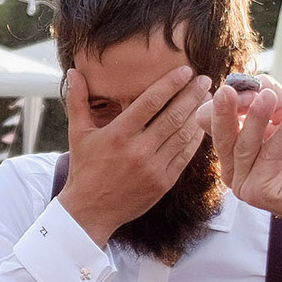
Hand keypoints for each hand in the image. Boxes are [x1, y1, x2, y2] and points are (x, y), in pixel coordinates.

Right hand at [56, 60, 212, 242]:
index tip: (185, 71)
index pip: (150, 101)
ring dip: (197, 114)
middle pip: (173, 116)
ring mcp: (153, 167)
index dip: (170, 83)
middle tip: (205, 80)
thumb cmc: (84, 168)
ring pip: (183, 135)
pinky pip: (185, 156)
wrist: (90, 210)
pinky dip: (195, 138)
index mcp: (117, 134)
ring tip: (208, 98)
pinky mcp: (163, 182)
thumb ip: (78, 100)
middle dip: (192, 95)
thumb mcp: (77, 133)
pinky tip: (202, 125)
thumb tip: (73, 71)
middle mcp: (137, 150)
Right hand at [212, 78, 281, 231]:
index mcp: (235, 145)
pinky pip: (268, 156)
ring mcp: (244, 182)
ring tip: (270, 97)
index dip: (225, 102)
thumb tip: (236, 86)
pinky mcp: (259, 193)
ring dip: (257, 118)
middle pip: (220, 135)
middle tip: (227, 91)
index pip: (212, 121)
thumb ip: (265, 94)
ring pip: (243, 145)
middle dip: (223, 112)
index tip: (241, 87)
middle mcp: (234, 166)